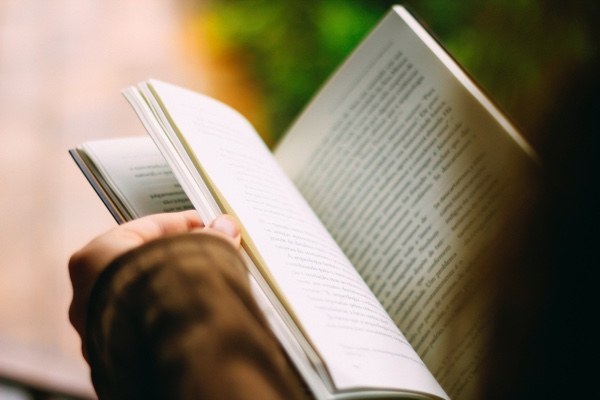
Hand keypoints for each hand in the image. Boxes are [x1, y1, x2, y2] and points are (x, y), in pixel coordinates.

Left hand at [68, 210, 240, 351]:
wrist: (167, 360)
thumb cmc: (167, 303)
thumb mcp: (197, 254)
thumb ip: (211, 238)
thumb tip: (225, 228)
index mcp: (93, 259)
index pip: (142, 229)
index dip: (181, 224)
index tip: (206, 225)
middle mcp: (87, 295)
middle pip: (140, 263)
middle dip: (177, 258)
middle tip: (209, 254)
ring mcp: (98, 330)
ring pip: (142, 298)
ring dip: (174, 288)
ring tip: (208, 285)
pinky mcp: (114, 358)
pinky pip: (145, 327)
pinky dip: (168, 317)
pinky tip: (194, 314)